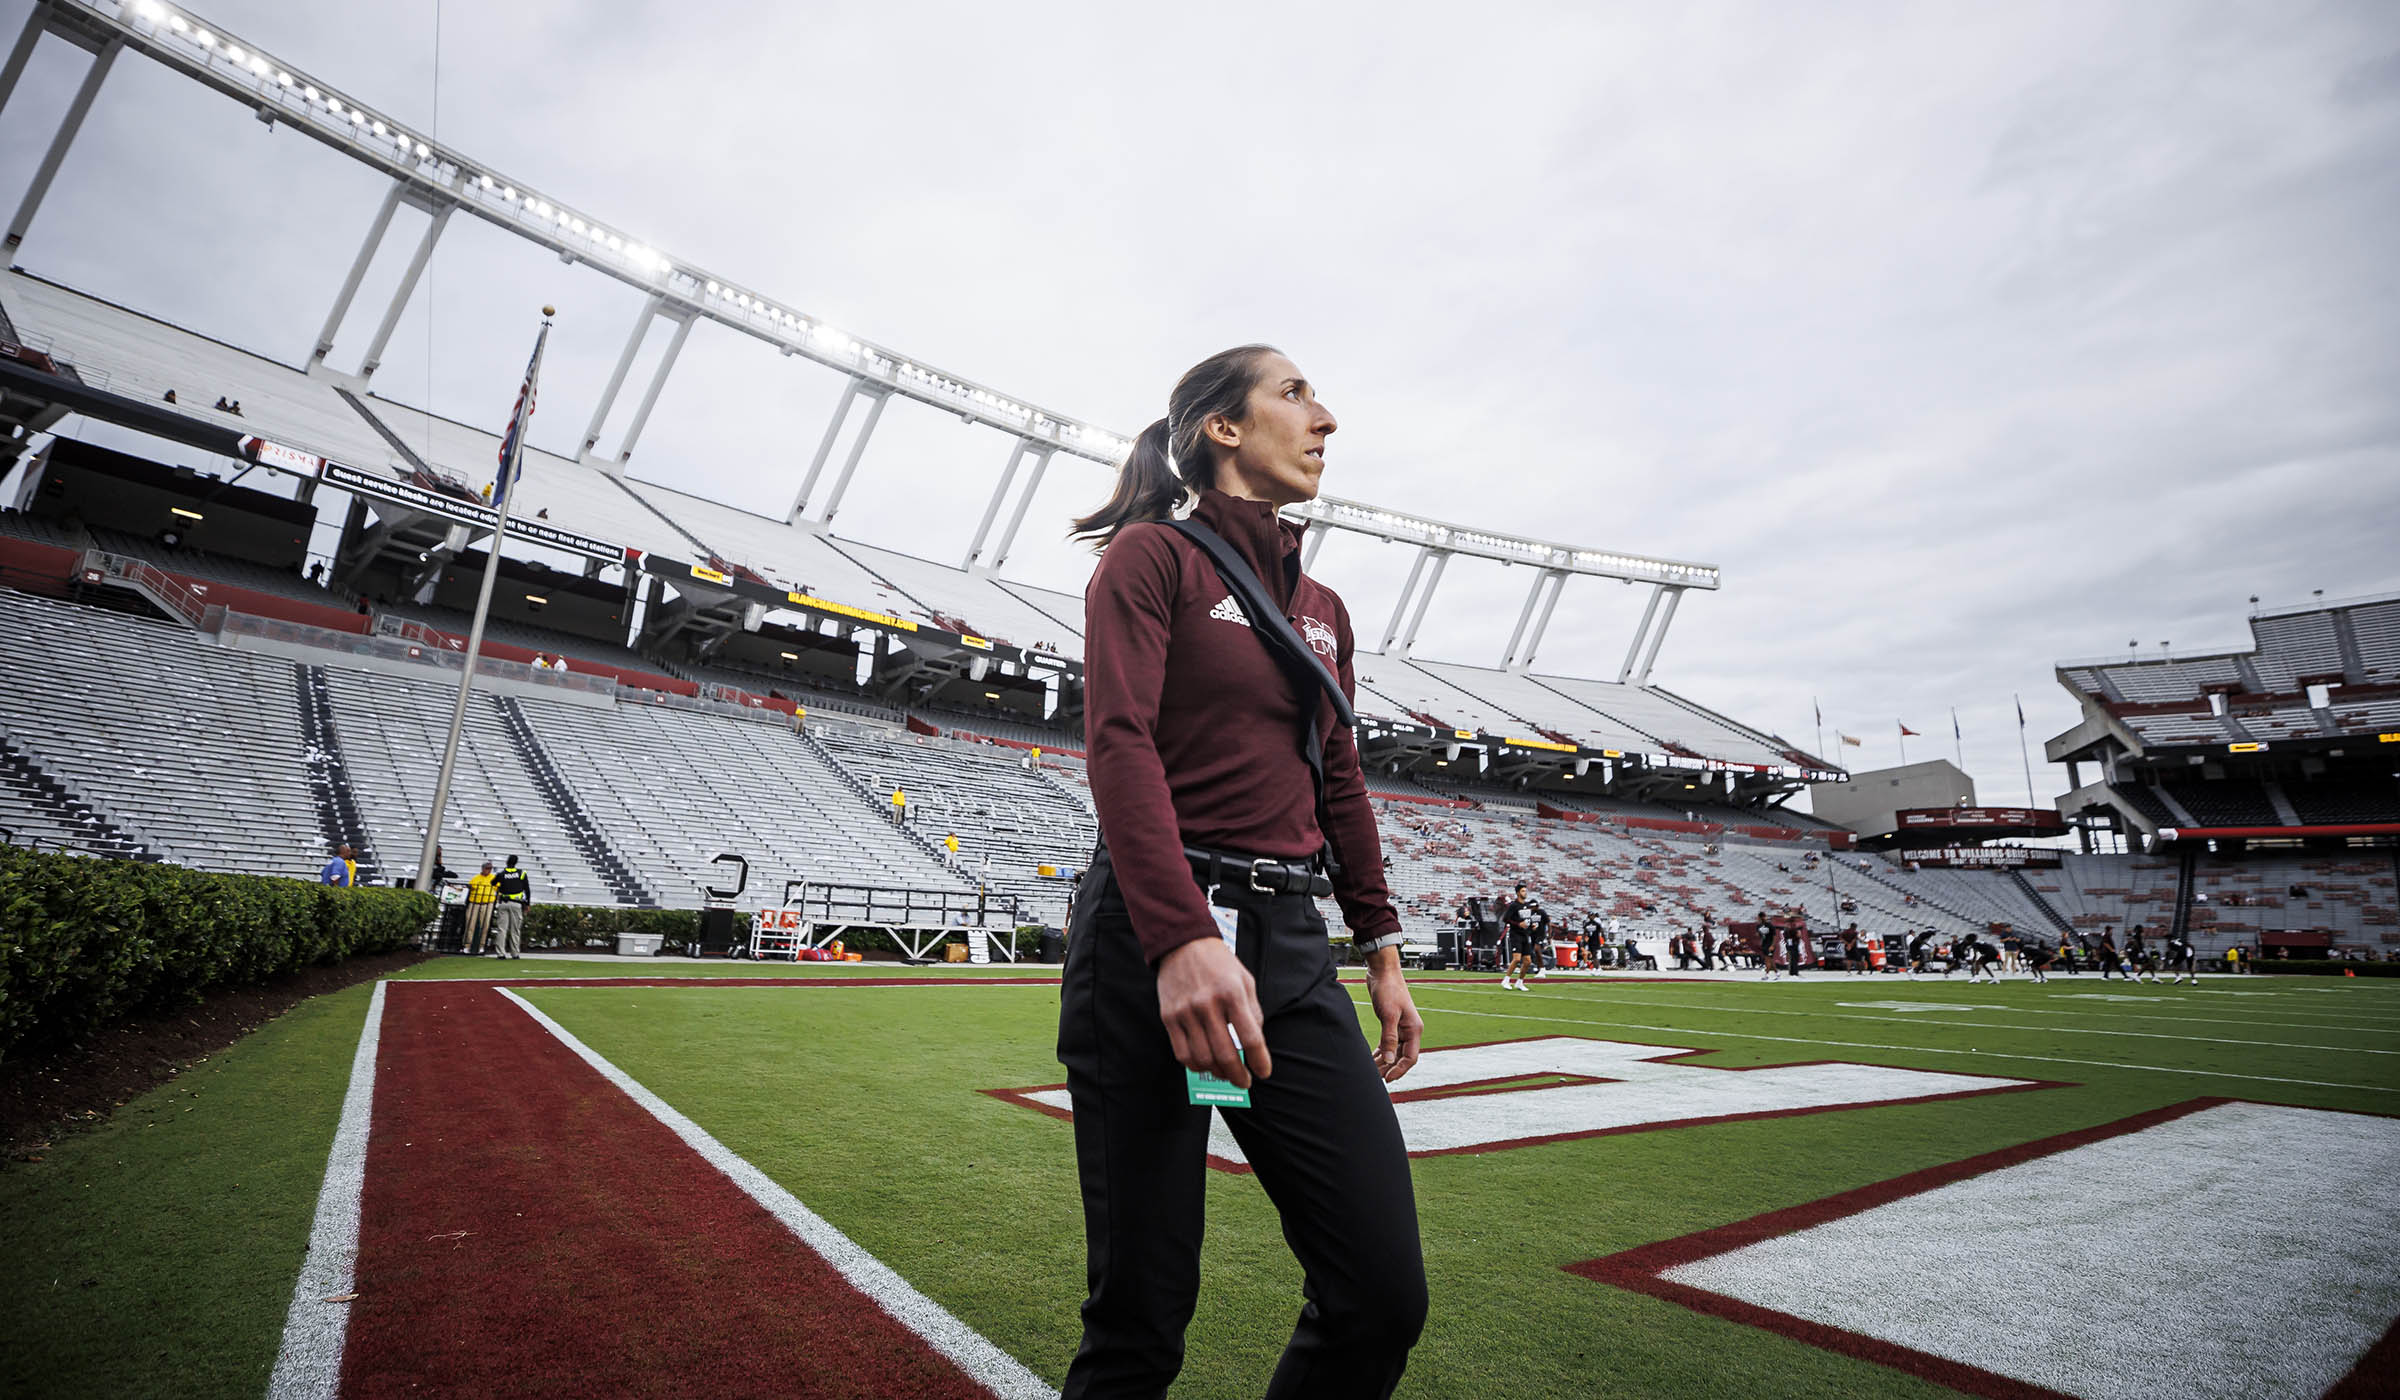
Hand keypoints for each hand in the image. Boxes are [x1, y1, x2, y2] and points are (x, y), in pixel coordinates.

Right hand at [1156, 936, 1270, 1088]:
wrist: (1182, 943)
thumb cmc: (1218, 962)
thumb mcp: (1245, 980)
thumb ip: (1253, 1011)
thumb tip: (1255, 1043)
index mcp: (1232, 993)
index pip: (1250, 1037)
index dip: (1259, 1060)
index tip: (1263, 1072)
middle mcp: (1208, 1004)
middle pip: (1225, 1054)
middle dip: (1239, 1075)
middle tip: (1245, 1081)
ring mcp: (1186, 1012)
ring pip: (1203, 1058)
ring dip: (1218, 1073)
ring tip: (1226, 1073)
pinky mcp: (1169, 1018)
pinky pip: (1182, 1053)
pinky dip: (1196, 1066)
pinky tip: (1205, 1064)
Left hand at [1364, 946, 1422, 1082]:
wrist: (1383, 971)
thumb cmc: (1388, 989)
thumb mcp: (1388, 1015)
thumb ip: (1389, 1038)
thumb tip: (1389, 1060)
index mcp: (1414, 1029)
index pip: (1410, 1057)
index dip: (1399, 1070)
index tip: (1387, 1079)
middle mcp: (1409, 1030)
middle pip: (1402, 1057)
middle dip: (1390, 1068)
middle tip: (1376, 1078)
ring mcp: (1401, 1027)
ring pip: (1394, 1051)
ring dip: (1384, 1061)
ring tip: (1372, 1071)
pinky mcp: (1391, 1023)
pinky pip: (1388, 1043)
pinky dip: (1381, 1052)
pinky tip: (1372, 1058)